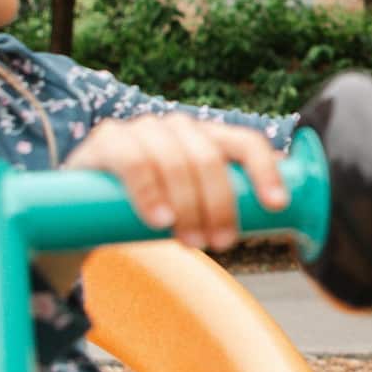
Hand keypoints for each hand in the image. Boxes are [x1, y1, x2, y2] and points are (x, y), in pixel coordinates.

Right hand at [63, 114, 287, 249]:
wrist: (85, 211)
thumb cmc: (155, 209)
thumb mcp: (194, 206)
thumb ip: (228, 204)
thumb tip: (287, 212)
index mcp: (207, 138)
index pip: (245, 142)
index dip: (265, 170)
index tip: (276, 206)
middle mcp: (178, 127)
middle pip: (210, 159)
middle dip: (220, 205)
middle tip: (220, 244)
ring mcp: (141, 129)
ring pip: (175, 160)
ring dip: (188, 205)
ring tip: (190, 242)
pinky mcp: (107, 140)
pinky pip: (133, 160)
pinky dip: (150, 191)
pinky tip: (159, 218)